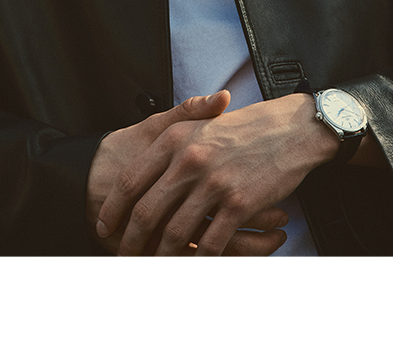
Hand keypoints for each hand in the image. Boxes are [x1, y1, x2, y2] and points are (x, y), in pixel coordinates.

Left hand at [96, 92, 337, 255]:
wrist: (288, 130)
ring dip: (160, 258)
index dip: (113, 208)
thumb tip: (138, 169)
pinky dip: (198, 261)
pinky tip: (190, 267)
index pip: (130, 180)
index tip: (103, 225)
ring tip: (151, 268)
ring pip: (176, 233)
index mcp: (173, 139)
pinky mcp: (238, 203)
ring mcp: (213, 183)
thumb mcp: (198, 123)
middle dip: (130, 241)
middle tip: (122, 256)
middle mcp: (188, 161)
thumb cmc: (242, 129)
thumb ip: (168, 140)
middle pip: (146, 211)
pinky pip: (211, 243)